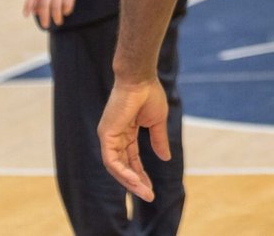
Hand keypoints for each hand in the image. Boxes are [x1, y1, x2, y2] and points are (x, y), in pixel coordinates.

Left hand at [23, 0, 78, 28]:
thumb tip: (35, 12)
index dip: (28, 6)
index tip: (26, 15)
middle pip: (44, 4)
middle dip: (44, 17)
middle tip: (45, 26)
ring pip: (56, 5)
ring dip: (56, 16)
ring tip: (58, 22)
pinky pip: (68, 2)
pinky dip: (67, 9)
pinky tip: (66, 13)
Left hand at [98, 78, 170, 201]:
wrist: (141, 79)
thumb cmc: (149, 94)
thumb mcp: (157, 122)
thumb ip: (159, 140)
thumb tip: (166, 158)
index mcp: (126, 133)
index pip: (132, 159)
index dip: (141, 173)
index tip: (151, 186)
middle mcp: (115, 137)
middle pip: (123, 166)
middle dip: (136, 182)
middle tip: (149, 195)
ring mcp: (109, 136)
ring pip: (116, 167)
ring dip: (130, 181)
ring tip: (144, 191)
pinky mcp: (106, 135)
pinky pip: (112, 160)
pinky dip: (123, 171)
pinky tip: (135, 180)